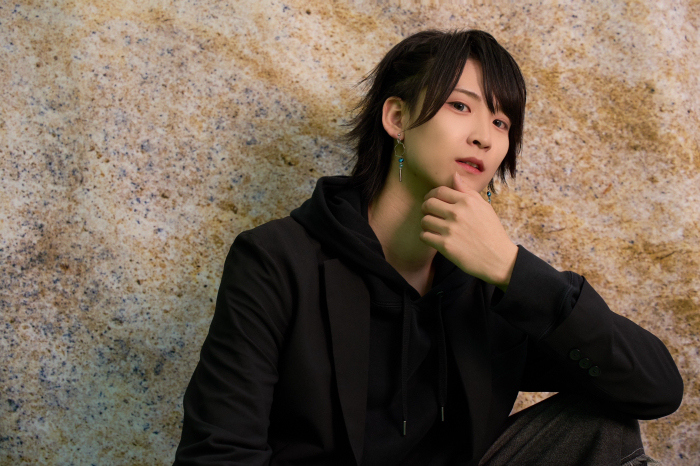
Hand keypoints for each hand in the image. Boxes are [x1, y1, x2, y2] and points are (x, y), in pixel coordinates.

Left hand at [419, 172, 517, 289]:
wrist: (498, 258)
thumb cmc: (491, 232)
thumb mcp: (484, 207)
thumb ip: (467, 191)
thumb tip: (454, 175)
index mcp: (467, 202)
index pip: (440, 191)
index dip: (432, 195)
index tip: (431, 200)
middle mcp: (458, 213)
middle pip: (428, 204)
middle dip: (426, 208)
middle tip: (429, 213)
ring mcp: (451, 229)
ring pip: (425, 220)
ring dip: (426, 223)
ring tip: (433, 227)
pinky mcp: (445, 245)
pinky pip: (424, 236)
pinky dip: (426, 236)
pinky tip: (434, 238)